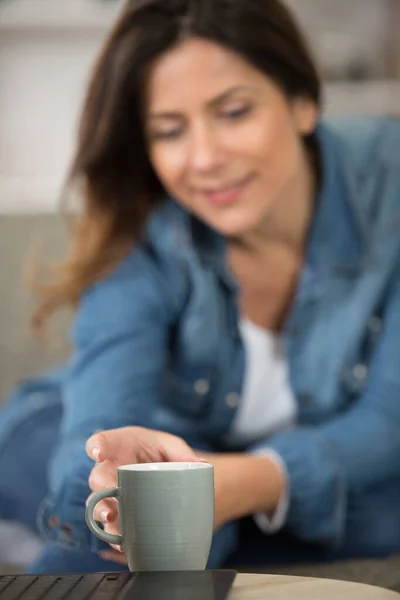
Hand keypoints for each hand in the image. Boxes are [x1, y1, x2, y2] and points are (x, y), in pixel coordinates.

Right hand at [85, 426, 203, 562]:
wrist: (158, 468)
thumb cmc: (159, 451)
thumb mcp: (171, 445)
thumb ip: (181, 452)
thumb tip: (202, 464)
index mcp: (120, 444)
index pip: (102, 440)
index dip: (96, 445)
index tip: (98, 452)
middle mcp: (109, 468)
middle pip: (97, 475)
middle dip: (101, 485)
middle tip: (110, 491)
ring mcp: (110, 491)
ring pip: (98, 504)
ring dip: (102, 513)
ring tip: (111, 520)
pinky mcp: (116, 513)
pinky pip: (109, 526)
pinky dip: (115, 537)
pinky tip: (123, 544)